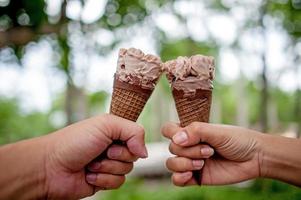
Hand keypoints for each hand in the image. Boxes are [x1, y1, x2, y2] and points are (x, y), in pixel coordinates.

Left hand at [0, 114, 147, 198]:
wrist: (51, 167)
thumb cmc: (75, 141)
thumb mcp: (106, 124)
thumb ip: (134, 132)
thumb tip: (145, 153)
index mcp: (114, 131)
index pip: (137, 136)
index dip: (132, 141)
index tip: (117, 140)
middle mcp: (113, 147)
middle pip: (134, 155)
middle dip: (117, 155)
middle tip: (101, 151)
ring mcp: (108, 165)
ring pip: (127, 170)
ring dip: (108, 167)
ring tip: (91, 164)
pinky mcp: (104, 181)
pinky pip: (118, 183)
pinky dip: (103, 179)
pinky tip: (89, 175)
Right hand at [162, 122, 261, 185]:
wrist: (255, 158)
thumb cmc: (238, 140)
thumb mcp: (217, 131)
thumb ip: (195, 131)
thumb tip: (175, 139)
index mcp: (191, 132)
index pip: (168, 130)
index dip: (172, 133)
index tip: (187, 136)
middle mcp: (189, 146)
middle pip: (171, 148)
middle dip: (189, 150)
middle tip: (209, 150)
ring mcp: (191, 162)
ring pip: (171, 164)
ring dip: (185, 164)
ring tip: (203, 163)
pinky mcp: (196, 177)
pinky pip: (177, 180)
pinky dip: (180, 178)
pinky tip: (191, 175)